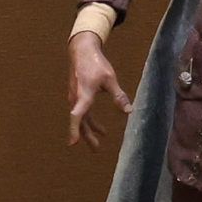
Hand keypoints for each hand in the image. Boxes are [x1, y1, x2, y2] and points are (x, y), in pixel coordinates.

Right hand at [65, 29, 130, 147]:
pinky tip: (99, 127)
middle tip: (96, 150)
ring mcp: (75, 97)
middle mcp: (76, 98)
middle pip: (80, 122)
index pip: (77, 115)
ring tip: (99, 142)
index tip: (72, 143)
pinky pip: (81, 112)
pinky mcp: (77, 95)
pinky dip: (89, 121)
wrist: (81, 50)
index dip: (74, 130)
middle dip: (87, 137)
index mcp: (84, 94)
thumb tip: (129, 111)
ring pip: (81, 118)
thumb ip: (118, 96)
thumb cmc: (96, 63)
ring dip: (89, 130)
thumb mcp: (110, 79)